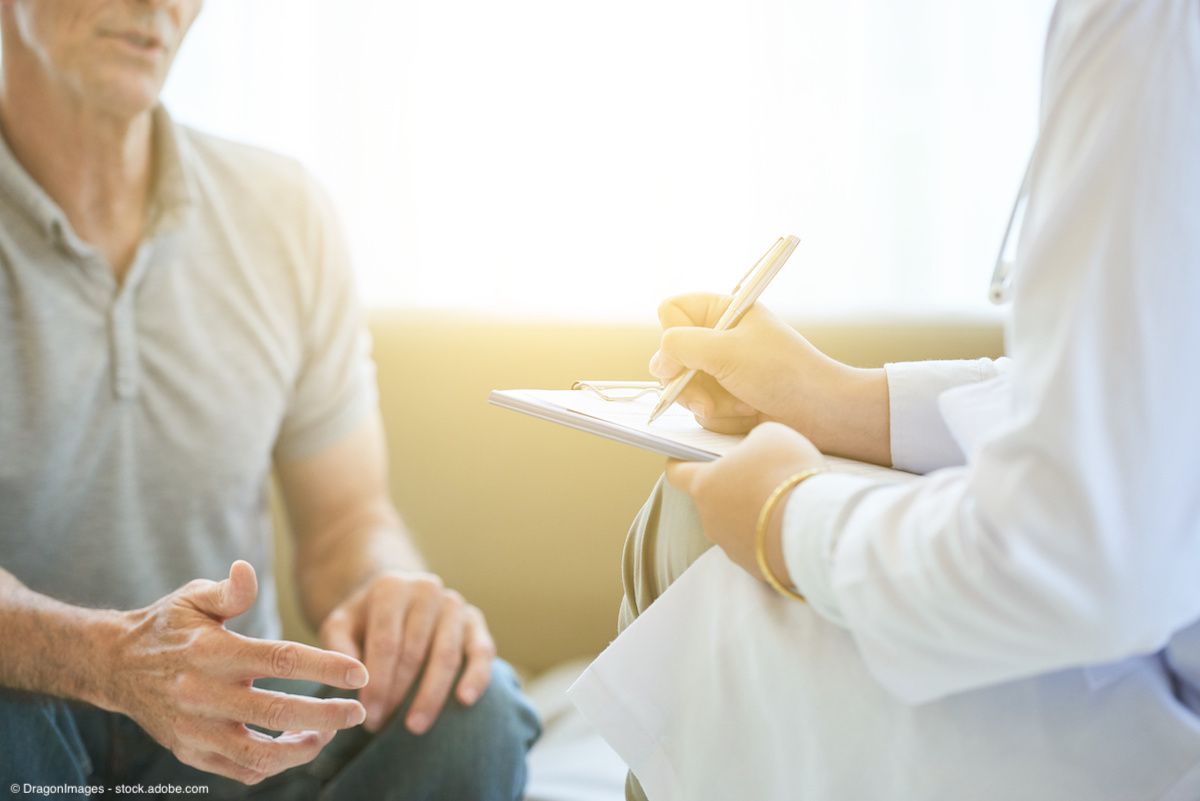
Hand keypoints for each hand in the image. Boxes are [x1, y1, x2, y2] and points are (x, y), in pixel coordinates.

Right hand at [108, 561, 368, 785]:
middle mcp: (203, 694)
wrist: (114, 666)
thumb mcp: (192, 598)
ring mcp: (195, 729)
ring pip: (259, 754)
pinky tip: (294, 745)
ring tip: (327, 733)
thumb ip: (228, 591)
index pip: (279, 660)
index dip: (324, 667)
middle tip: (360, 711)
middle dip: (326, 715)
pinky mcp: (190, 752)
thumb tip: (247, 570)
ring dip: (302, 749)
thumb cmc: (167, 626)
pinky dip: (273, 764)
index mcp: (212, 651)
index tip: (359, 673)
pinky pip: (240, 770)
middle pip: (277, 712)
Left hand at [317, 572, 494, 734]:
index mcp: (391, 588)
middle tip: (384, 725)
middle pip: (414, 651)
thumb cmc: (364, 620)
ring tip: (415, 726)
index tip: (368, 714)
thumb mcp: (340, 625)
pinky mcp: (474, 620)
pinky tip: (464, 700)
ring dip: (431, 694)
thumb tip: (353, 677)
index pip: (386, 642)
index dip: (377, 682)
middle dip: (398, 693)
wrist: (395, 599)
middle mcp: (426, 590)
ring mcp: (454, 604)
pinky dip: (476, 676)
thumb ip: (338, 646)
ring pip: (446, 655)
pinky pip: (482, 651)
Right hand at [649, 294, 889, 464]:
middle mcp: (720, 339)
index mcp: (724, 312)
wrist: (821, 413)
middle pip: (670, 356)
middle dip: (688, 381)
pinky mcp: (728, 400)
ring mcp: (722, 371)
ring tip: (742, 404)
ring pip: (683, 388)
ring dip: (710, 402)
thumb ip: (680, 346)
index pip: (672, 312)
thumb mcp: (726, 350)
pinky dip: (723, 417)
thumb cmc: (782, 372)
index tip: (685, 355)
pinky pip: (702, 410)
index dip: (672, 334)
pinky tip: (748, 414)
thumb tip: (658, 362)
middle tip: (706, 396)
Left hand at [666, 422, 824, 585]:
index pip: (677, 473)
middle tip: (761, 476)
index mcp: (705, 485)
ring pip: (736, 524)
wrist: (814, 527)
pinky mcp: (754, 567)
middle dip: (732, 487)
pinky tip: (793, 525)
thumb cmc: (785, 472)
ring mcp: (731, 546)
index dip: (681, 463)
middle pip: (714, 499)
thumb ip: (752, 441)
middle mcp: (710, 519)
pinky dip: (771, 535)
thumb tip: (754, 453)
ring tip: (785, 501)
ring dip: (753, 514)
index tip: (685, 457)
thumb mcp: (770, 436)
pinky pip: (759, 545)